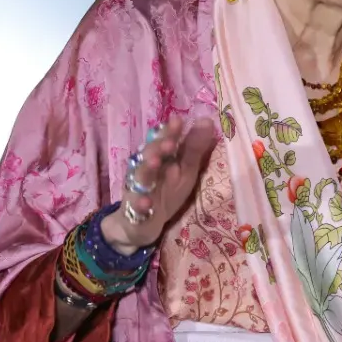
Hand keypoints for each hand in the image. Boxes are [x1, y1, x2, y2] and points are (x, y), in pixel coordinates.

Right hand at [100, 116, 215, 253]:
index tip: (178, 120)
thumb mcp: (185, 169)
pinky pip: (136, 205)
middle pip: (149, 154)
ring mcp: (138, 187)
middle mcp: (146, 168)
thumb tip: (207, 119)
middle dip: (158, 147)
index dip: (169, 131)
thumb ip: (195, 147)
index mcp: (160, 157)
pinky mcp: (134, 208)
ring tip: (155, 162)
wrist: (143, 222)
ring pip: (140, 176)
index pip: (162, 140)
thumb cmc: (167, 190)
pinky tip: (146, 202)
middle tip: (169, 142)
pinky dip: (140, 202)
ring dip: (146, 169)